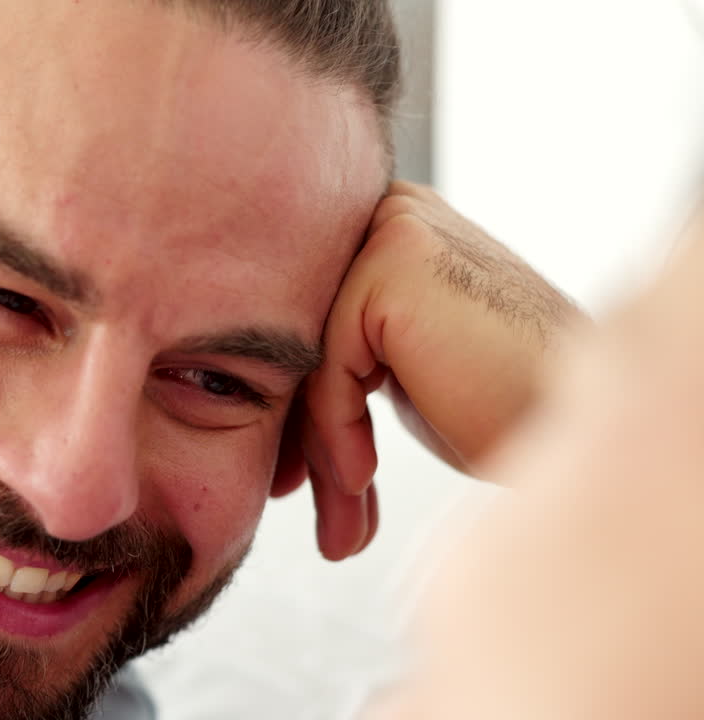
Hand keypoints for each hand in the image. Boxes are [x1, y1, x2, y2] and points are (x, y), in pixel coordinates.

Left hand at [302, 181, 579, 559]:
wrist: (575, 424)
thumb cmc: (498, 403)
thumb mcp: (396, 367)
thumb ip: (331, 352)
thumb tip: (236, 392)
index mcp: (383, 224)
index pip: (300, 319)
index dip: (292, 406)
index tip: (291, 479)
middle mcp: (387, 210)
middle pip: (297, 334)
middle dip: (297, 431)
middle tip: (297, 501)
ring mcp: (392, 230)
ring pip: (307, 356)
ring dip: (317, 447)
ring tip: (341, 519)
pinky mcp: (392, 266)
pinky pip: (327, 368)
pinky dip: (338, 432)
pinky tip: (363, 477)